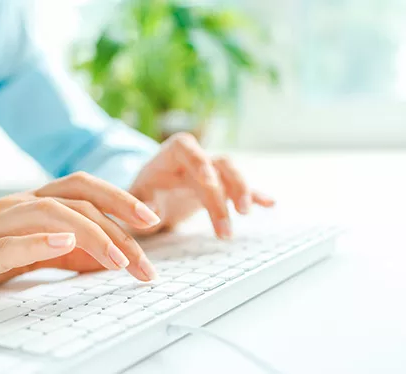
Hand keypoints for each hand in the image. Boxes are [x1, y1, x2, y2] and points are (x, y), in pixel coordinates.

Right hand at [0, 172, 160, 303]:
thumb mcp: (32, 252)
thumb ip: (66, 251)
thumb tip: (109, 258)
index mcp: (34, 204)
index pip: (84, 192)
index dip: (120, 201)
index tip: (153, 222)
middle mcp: (18, 204)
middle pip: (75, 192)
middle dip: (118, 207)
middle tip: (151, 230)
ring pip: (49, 213)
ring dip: (90, 234)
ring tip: (119, 260)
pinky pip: (6, 241)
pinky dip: (37, 241)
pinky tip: (63, 242)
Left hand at [129, 133, 274, 238]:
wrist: (152, 194)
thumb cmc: (142, 192)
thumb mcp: (135, 197)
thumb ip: (140, 203)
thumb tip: (151, 213)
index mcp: (172, 153)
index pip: (188, 148)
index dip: (200, 161)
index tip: (209, 181)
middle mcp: (196, 157)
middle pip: (217, 165)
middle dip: (223, 192)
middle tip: (226, 223)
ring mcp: (212, 170)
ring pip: (232, 173)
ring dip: (241, 192)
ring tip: (245, 214)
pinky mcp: (222, 186)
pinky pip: (241, 188)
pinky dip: (255, 195)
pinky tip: (270, 203)